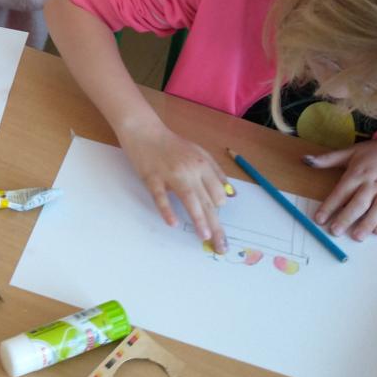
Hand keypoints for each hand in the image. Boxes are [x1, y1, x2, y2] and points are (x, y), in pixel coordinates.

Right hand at [120, 121, 229, 252]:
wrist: (144, 130)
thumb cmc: (171, 144)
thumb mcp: (199, 152)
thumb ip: (216, 172)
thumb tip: (231, 195)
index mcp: (203, 164)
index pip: (218, 193)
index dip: (218, 208)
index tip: (213, 217)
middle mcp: (190, 169)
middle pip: (208, 201)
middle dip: (217, 225)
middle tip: (221, 246)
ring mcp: (171, 173)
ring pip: (189, 200)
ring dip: (199, 220)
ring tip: (204, 237)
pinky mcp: (152, 177)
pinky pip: (161, 197)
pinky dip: (167, 210)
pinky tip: (172, 223)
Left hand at [307, 138, 376, 239]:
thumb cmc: (376, 152)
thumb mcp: (351, 151)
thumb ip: (329, 159)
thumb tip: (305, 160)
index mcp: (358, 173)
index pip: (341, 192)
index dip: (329, 206)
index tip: (319, 219)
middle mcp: (374, 183)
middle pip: (359, 203)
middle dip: (346, 218)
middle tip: (335, 232)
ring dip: (367, 224)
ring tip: (356, 236)